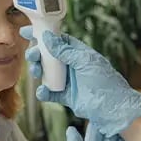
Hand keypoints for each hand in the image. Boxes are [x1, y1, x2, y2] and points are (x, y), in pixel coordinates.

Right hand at [20, 26, 140, 136]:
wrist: (114, 109)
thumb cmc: (105, 82)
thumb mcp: (85, 62)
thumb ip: (65, 51)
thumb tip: (48, 37)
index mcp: (77, 53)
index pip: (57, 40)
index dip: (42, 34)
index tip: (26, 31)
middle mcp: (71, 65)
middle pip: (47, 56)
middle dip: (37, 54)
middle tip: (32, 56)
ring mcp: (68, 81)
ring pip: (45, 73)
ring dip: (37, 71)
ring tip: (36, 73)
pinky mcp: (66, 97)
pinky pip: (50, 92)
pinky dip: (43, 92)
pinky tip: (42, 92)